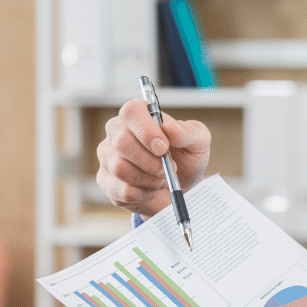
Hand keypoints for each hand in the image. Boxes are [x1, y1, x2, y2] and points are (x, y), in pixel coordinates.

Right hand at [96, 99, 210, 217]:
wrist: (182, 188)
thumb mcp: (199, 143)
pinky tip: (151, 190)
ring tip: (162, 179)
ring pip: (120, 168)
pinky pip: (122, 191)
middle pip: (121, 142)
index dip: (146, 130)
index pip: (131, 111)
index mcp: (139, 116)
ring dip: (149, 179)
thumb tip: (171, 129)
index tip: (163, 147)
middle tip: (167, 168)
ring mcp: (108, 158)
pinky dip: (144, 194)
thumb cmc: (186, 159)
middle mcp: (117, 133)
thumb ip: (190, 132)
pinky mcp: (107, 182)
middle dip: (150, 161)